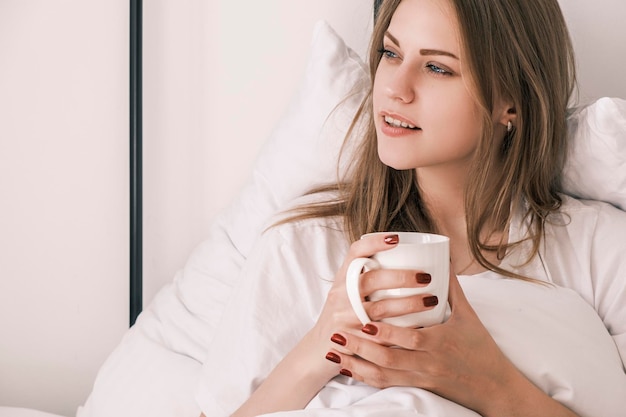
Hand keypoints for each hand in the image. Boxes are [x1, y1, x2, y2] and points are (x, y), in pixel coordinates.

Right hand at [231, 233, 441, 416]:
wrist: (317, 351)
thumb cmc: (342, 316)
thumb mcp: (347, 293)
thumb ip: (370, 279)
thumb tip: (411, 259)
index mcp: (342, 278)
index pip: (355, 252)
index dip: (374, 243)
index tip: (397, 238)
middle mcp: (340, 294)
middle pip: (372, 279)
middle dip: (402, 276)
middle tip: (426, 277)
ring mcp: (344, 317)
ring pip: (380, 308)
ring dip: (409, 304)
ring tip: (432, 300)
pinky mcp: (350, 339)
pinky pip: (381, 335)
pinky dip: (402, 332)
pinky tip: (422, 329)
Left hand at [325, 272, 576, 416]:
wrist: (494, 388)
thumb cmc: (481, 349)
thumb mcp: (468, 316)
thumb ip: (452, 287)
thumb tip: (443, 257)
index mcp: (440, 343)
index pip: (410, 338)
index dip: (386, 332)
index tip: (366, 320)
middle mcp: (427, 363)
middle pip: (388, 358)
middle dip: (360, 347)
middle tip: (336, 333)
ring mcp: (420, 377)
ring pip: (382, 374)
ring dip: (356, 363)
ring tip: (334, 350)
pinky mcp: (417, 385)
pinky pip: (386, 384)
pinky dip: (365, 377)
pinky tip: (348, 368)